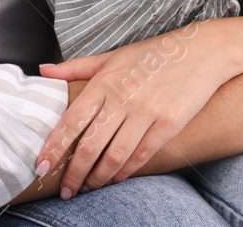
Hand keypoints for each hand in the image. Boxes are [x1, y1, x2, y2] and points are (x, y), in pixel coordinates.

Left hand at [35, 23, 228, 196]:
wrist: (201, 51)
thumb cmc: (153, 54)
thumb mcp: (113, 56)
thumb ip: (76, 68)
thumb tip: (43, 71)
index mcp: (105, 81)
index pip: (72, 120)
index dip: (54, 146)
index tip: (41, 166)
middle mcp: (123, 98)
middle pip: (90, 145)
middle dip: (74, 173)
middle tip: (67, 190)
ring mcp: (147, 112)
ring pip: (115, 155)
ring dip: (99, 177)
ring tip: (89, 188)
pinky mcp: (168, 124)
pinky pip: (141, 155)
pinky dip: (126, 171)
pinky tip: (116, 178)